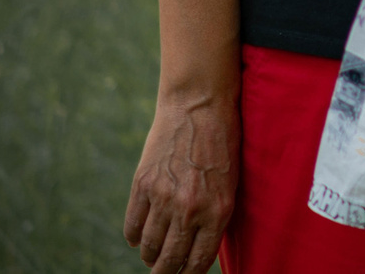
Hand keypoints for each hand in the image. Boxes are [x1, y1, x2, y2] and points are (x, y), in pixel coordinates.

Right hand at [124, 90, 237, 273]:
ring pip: (149, 248)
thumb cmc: (223, 144)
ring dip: (149, 256)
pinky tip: (140, 237)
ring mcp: (163, 198)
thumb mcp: (231, 183)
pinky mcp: (142, 186)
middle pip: (170, 261)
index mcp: (218, 211)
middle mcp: (190, 210)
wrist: (200, 107)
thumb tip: (198, 247)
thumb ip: (215, 215)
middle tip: (163, 273)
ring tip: (153, 256)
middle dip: (165, 273)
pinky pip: (133, 227)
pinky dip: (135, 236)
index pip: (198, 261)